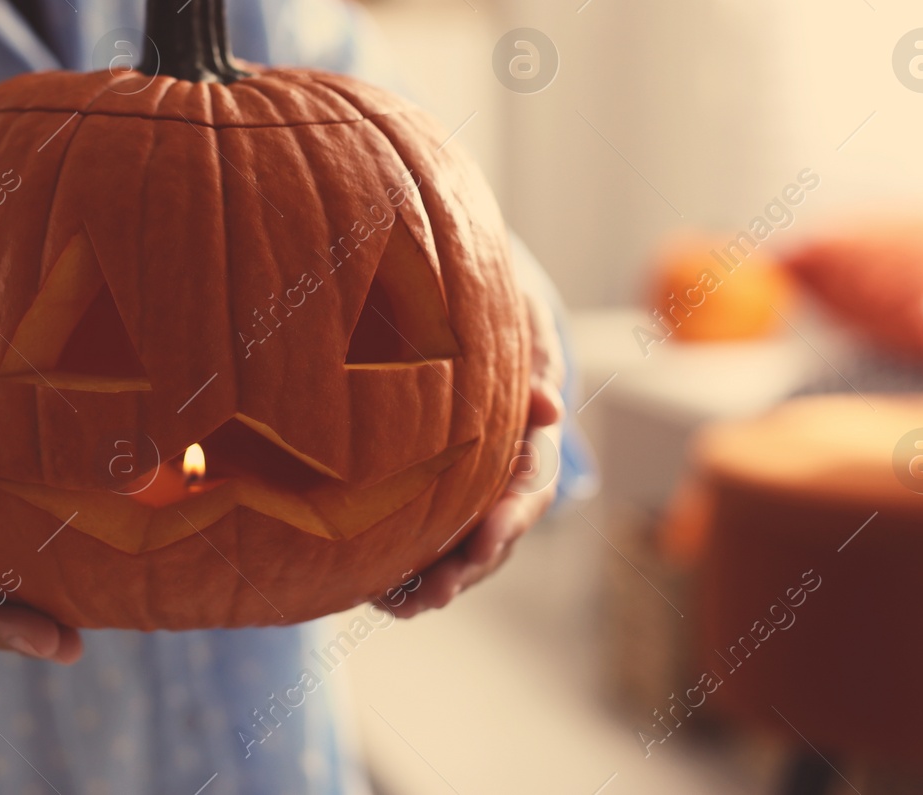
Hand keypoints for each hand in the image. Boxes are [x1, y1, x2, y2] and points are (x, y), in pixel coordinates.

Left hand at [382, 282, 565, 618]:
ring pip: (454, 555)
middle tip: (437, 591)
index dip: (510, 519)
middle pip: (491, 540)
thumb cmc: (492, 323)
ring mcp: (460, 501)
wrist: (444, 318)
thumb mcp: (520, 329)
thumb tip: (549, 407)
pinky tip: (372, 592)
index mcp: (527, 450)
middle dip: (466, 570)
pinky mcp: (422, 505)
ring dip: (430, 584)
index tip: (488, 539)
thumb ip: (533, 363)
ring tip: (401, 604)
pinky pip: (415, 547)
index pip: (528, 493)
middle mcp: (496, 485)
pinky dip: (399, 574)